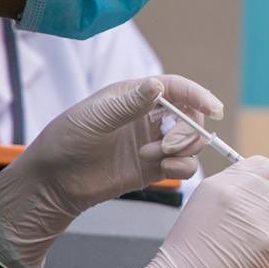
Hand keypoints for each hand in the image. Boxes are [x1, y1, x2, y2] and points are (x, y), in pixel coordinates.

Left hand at [0, 75, 219, 267]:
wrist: (54, 182)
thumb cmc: (66, 141)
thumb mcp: (94, 118)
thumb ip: (128, 104)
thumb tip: (158, 85)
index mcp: (134, 96)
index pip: (176, 89)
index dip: (198, 96)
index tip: (214, 110)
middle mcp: (148, 117)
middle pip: (190, 116)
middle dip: (189, 129)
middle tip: (169, 145)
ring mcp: (153, 143)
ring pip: (191, 141)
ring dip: (183, 149)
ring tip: (153, 157)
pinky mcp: (154, 168)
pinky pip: (183, 165)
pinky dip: (181, 167)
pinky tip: (159, 168)